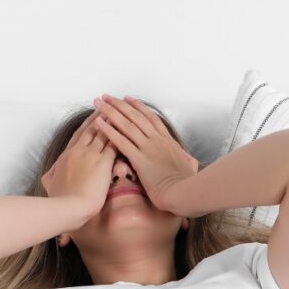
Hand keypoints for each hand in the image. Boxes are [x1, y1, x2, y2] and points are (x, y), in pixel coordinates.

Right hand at [40, 108, 116, 217]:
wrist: (67, 207)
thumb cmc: (59, 199)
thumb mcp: (49, 184)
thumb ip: (51, 176)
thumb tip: (48, 175)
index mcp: (67, 156)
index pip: (79, 135)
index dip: (87, 125)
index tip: (94, 116)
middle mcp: (78, 151)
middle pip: (92, 130)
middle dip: (101, 117)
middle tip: (109, 106)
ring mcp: (90, 155)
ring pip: (103, 134)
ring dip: (112, 122)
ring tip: (120, 112)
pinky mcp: (102, 163)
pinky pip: (113, 145)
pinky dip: (120, 136)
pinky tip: (127, 130)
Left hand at [92, 94, 198, 212]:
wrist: (184, 192)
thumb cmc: (186, 184)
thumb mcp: (188, 167)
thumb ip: (186, 160)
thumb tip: (189, 161)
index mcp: (168, 141)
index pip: (151, 118)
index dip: (138, 107)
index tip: (127, 99)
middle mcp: (157, 140)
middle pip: (135, 117)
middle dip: (119, 105)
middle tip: (107, 96)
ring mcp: (148, 148)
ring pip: (127, 125)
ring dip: (111, 112)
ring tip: (98, 103)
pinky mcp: (139, 159)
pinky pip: (121, 141)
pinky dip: (109, 130)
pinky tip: (99, 123)